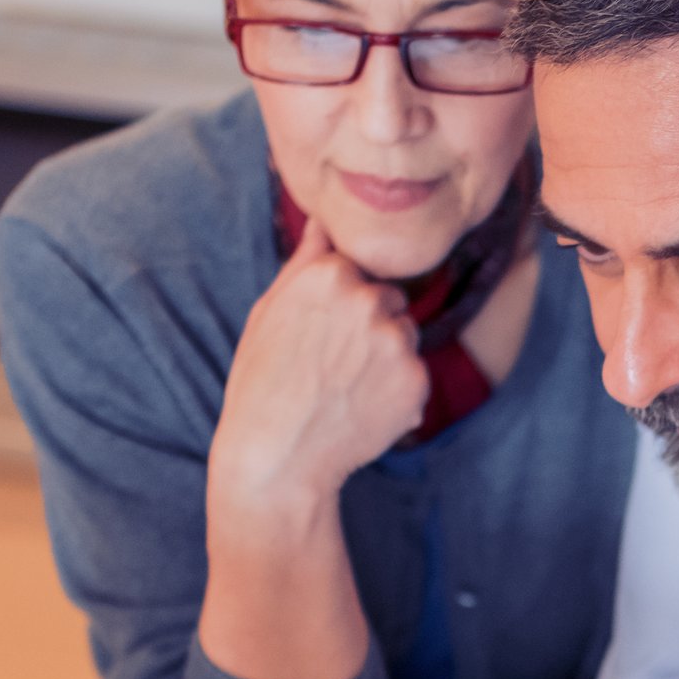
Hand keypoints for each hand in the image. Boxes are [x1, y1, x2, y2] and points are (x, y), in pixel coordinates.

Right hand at [209, 217, 428, 517]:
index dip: (340, 305)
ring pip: (406, 336)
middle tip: (332, 366)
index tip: (318, 334)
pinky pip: (416, 376)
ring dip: (387, 358)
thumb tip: (323, 218)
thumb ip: (305, 261)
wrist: (277, 460)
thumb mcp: (269, 313)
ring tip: (345, 390)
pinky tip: (362, 411)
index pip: (358, 272)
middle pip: (391, 300)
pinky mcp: (418, 381)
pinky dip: (398, 394)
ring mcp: (396, 341)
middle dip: (371, 326)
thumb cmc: (261, 385)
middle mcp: (368, 300)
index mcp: (329, 274)